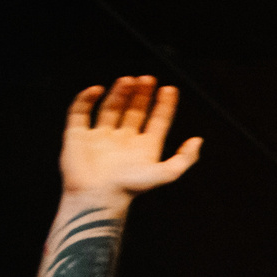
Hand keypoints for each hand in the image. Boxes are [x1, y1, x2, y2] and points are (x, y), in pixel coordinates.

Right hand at [58, 76, 202, 203]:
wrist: (97, 197)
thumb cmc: (130, 188)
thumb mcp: (165, 174)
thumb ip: (184, 159)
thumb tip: (198, 140)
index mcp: (144, 147)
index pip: (157, 120)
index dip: (164, 104)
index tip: (170, 89)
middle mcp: (123, 140)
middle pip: (135, 110)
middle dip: (142, 94)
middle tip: (148, 79)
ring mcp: (100, 137)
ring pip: (111, 108)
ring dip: (120, 93)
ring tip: (129, 80)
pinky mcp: (78, 136)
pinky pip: (80, 112)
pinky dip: (86, 99)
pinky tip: (98, 89)